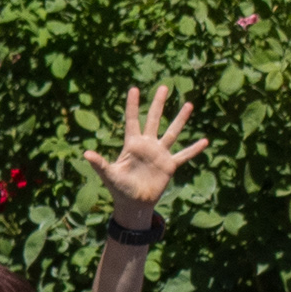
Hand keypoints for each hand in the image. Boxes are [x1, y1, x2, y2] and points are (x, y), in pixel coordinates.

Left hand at [84, 83, 205, 215]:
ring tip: (189, 104)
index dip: (132, 105)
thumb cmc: (119, 189)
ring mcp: (159, 154)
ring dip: (180, 119)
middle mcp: (147, 145)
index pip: (132, 120)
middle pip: (153, 119)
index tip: (134, 89)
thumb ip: (100, 164)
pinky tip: (205, 141)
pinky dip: (194, 149)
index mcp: (132, 144)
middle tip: (163, 87)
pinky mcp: (169, 165)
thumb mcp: (109, 175)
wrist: (134, 204)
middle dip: (158, 103)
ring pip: (172, 132)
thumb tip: (85, 154)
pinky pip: (184, 155)